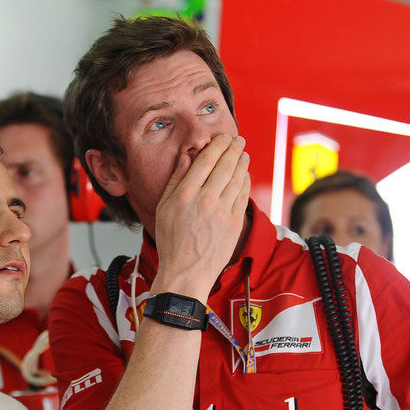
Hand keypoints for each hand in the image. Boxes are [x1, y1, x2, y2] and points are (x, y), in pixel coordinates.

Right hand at [152, 133, 250, 299]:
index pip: (206, 160)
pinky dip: (246, 181)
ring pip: (237, 178)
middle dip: (233, 148)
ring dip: (242, 162)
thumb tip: (186, 157)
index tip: (223, 137)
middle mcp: (205, 200)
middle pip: (225, 165)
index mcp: (185, 195)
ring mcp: (223, 212)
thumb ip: (176, 180)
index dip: (217, 145)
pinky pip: (244, 194)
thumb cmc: (172, 242)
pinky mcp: (235, 223)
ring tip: (243, 153)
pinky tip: (244, 174)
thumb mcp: (164, 208)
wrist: (186, 273)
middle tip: (238, 139)